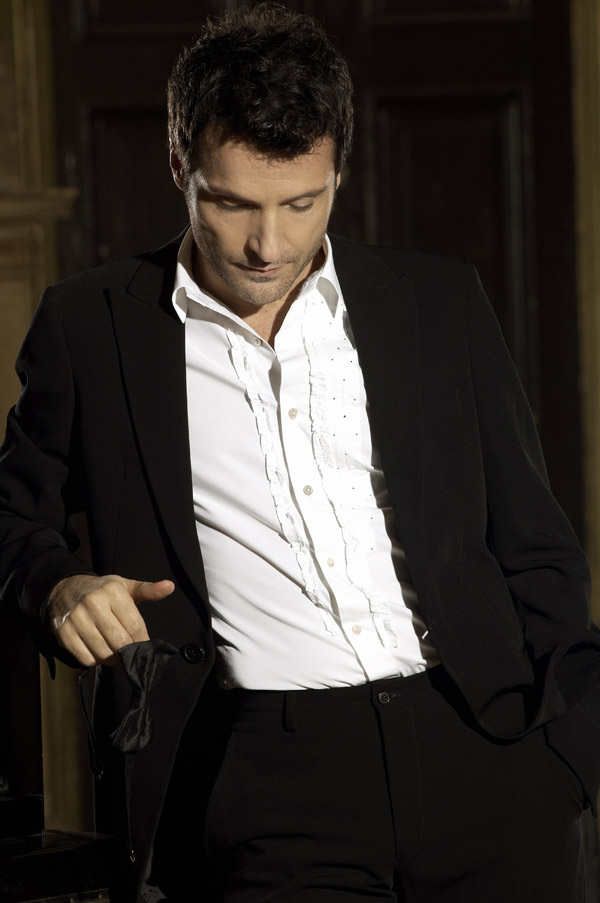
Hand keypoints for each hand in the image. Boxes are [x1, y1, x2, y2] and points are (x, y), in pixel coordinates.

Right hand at [47, 573, 174, 666]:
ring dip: (112, 658)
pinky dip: (94, 660)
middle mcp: (94, 603)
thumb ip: (149, 590)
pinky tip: (96, 649)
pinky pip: (85, 659)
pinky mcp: (64, 633)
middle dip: (128, 651)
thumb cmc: (102, 591)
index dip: (142, 640)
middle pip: (120, 641)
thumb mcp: (125, 586)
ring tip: (113, 650)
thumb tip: (169, 587)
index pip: (135, 625)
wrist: (66, 588)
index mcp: (113, 591)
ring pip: (103, 653)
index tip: (144, 645)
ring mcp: (77, 619)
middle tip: (128, 649)